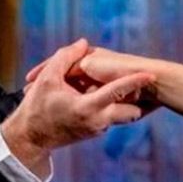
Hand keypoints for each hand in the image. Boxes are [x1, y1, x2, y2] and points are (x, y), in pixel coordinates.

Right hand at [1, 40, 153, 171]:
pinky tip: (96, 98)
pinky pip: (111, 118)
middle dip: (137, 98)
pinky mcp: (94, 132)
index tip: (151, 74)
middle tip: (139, 87)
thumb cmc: (36, 108)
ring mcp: (97, 129)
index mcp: (87, 108)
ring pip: (123, 116)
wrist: (31, 138)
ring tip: (117, 91)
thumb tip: (82, 43)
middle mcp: (97, 121)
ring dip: (124, 102)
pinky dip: (110, 107)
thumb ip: (65, 58)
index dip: (134, 81)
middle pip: (131, 112)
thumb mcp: (47, 79)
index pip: (116, 91)